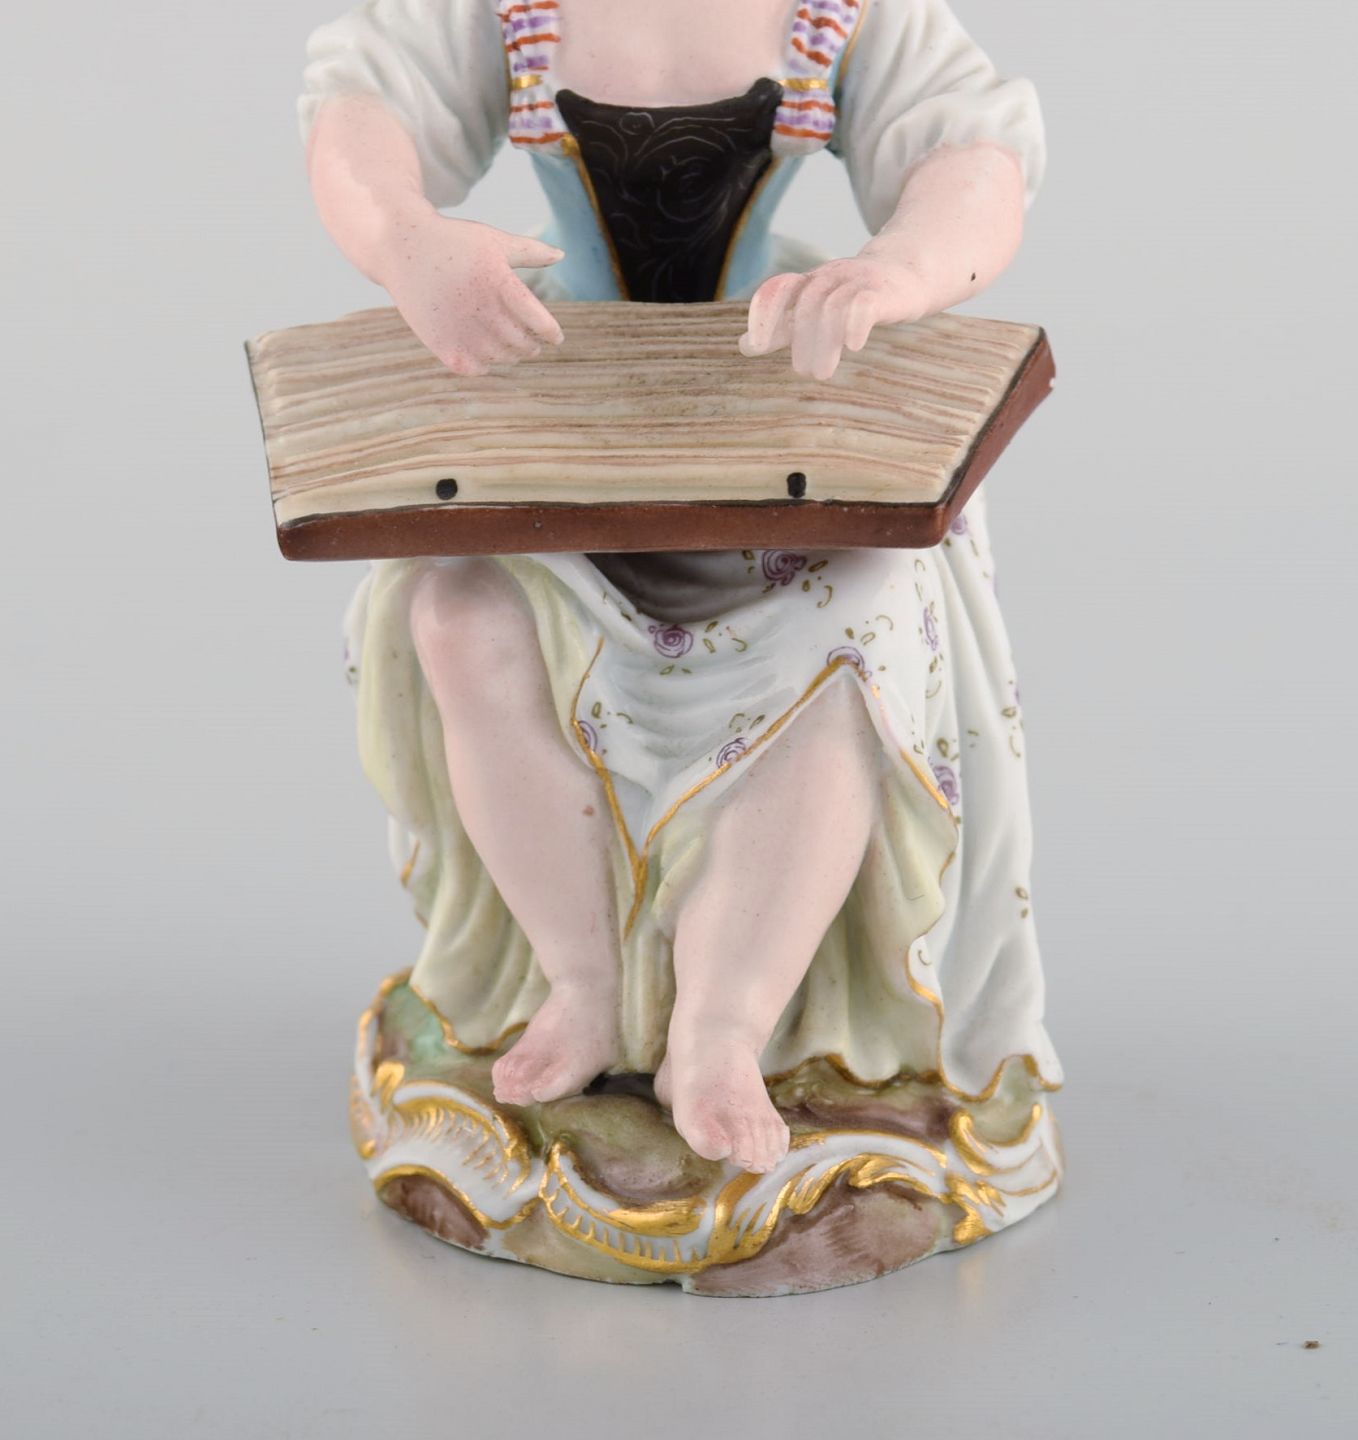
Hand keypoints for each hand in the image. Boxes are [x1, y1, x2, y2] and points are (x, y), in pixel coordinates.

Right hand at [374, 214, 564, 375]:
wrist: (401, 247)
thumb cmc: (455, 242)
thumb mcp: (493, 240)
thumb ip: (530, 252)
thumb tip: (562, 255)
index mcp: (499, 283)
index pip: (540, 322)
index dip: (551, 333)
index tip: (556, 338)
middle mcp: (482, 309)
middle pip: (523, 343)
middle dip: (532, 345)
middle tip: (532, 343)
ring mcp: (461, 330)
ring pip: (502, 358)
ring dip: (511, 355)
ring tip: (510, 346)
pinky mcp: (442, 346)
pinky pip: (476, 369)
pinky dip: (485, 365)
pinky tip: (485, 352)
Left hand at [740, 255, 933, 380]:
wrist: (906, 275)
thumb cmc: (852, 297)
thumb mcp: (813, 310)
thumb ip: (781, 328)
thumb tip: (743, 346)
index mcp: (809, 282)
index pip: (778, 289)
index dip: (763, 314)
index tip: (754, 346)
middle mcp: (830, 277)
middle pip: (808, 304)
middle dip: (801, 339)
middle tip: (803, 371)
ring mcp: (858, 282)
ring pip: (834, 306)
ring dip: (825, 342)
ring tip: (822, 373)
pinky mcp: (883, 293)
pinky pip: (865, 303)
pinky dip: (855, 324)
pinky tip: (853, 346)